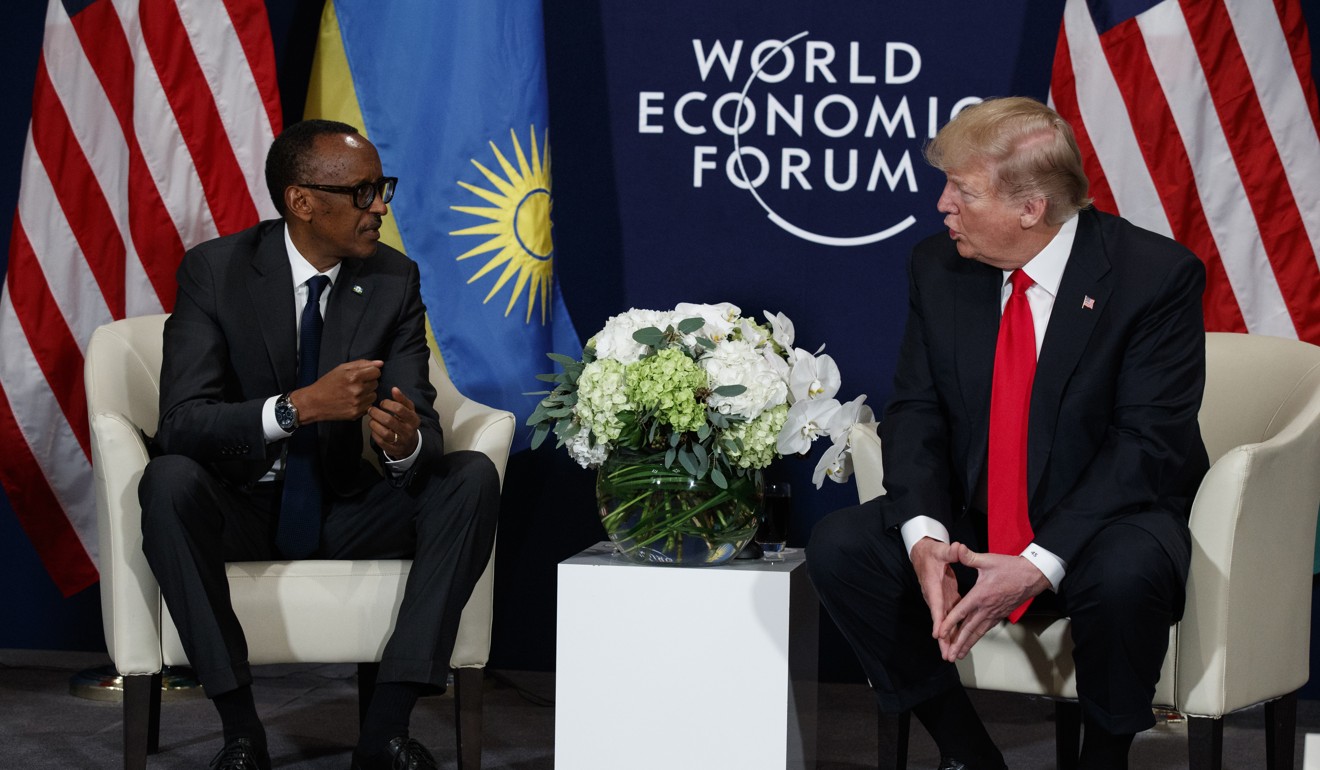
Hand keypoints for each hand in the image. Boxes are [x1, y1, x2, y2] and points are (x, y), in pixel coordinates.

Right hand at [291, 360, 382, 423]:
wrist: (314, 403)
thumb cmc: (327, 384)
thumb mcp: (342, 369)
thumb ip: (362, 364)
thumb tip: (380, 363)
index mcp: (354, 376)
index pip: (377, 372)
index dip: (370, 372)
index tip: (362, 375)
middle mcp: (358, 390)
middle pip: (376, 383)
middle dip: (368, 383)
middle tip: (354, 385)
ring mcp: (358, 403)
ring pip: (374, 395)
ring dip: (367, 394)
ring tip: (353, 394)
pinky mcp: (356, 413)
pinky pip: (369, 406)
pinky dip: (363, 404)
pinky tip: (352, 402)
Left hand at [369, 386, 420, 457]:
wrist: (410, 444)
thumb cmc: (407, 422)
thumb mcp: (409, 410)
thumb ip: (402, 400)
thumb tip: (394, 389)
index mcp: (414, 419)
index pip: (400, 409)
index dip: (388, 404)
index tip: (382, 403)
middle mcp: (408, 431)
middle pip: (389, 420)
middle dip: (377, 413)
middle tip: (371, 410)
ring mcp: (401, 442)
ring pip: (384, 432)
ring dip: (374, 424)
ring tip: (371, 419)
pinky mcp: (393, 449)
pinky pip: (381, 441)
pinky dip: (374, 434)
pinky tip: (373, 429)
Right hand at [909, 537, 966, 659]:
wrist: (923, 553)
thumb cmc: (932, 552)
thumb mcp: (941, 549)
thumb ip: (951, 551)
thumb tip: (958, 548)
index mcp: (933, 585)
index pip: (935, 604)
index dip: (938, 620)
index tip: (938, 634)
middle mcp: (934, 596)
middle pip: (939, 621)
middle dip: (943, 639)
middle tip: (947, 655)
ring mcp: (940, 600)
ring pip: (944, 623)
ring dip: (947, 639)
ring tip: (951, 656)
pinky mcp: (945, 600)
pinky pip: (950, 618)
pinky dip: (952, 631)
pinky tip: (957, 642)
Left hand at [935, 550, 1050, 661]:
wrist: (1033, 576)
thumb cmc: (1010, 568)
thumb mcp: (988, 560)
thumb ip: (969, 557)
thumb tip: (957, 547)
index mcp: (980, 596)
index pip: (961, 612)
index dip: (949, 623)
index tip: (940, 634)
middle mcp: (986, 608)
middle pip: (968, 629)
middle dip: (957, 643)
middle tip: (948, 656)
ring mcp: (994, 613)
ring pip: (978, 632)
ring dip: (967, 644)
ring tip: (958, 656)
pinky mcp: (1000, 615)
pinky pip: (986, 629)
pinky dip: (977, 637)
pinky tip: (972, 642)